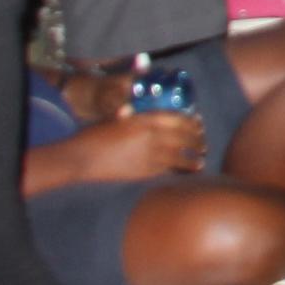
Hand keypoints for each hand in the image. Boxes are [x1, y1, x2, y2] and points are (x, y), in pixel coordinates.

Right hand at [64, 108, 207, 184]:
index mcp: (144, 119)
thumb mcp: (116, 118)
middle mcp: (151, 135)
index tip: (198, 124)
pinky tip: (185, 173)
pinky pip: (167, 170)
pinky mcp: (143, 171)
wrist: (81, 158)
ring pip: (180, 156)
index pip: (177, 118)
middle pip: (183, 136)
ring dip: (193, 158)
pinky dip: (179, 171)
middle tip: (203, 142)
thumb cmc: (93, 136)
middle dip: (197, 140)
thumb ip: (132, 115)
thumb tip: (138, 112)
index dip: (191, 122)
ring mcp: (149, 154)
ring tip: (201, 160)